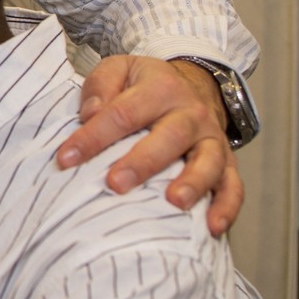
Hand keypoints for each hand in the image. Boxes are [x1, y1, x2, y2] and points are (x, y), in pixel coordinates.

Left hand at [55, 55, 242, 236]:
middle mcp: (190, 113)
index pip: (122, 113)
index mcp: (160, 88)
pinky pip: (233, 185)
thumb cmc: (145, 85)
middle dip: (143, 162)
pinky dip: (227, 207)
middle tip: (116, 184)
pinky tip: (213, 227)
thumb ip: (100, 86)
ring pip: (209, 161)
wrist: (194, 85)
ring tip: (174, 203)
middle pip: (169, 137)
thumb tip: (90, 114)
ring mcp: (212, 139)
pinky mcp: (227, 161)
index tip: (66, 160)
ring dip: (193, 183)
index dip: (92, 137)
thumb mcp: (119, 70)